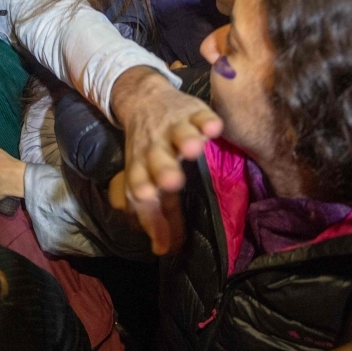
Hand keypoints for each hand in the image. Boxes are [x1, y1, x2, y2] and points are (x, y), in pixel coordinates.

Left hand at [110, 67, 221, 254]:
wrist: (144, 100)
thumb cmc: (149, 151)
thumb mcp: (147, 181)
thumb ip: (155, 216)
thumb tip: (163, 250)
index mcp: (140, 167)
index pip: (137, 181)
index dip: (142, 191)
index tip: (146, 199)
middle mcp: (154, 148)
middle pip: (157, 159)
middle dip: (163, 170)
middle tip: (171, 182)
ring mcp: (173, 129)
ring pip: (179, 135)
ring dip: (185, 142)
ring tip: (194, 149)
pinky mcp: (192, 112)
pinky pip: (200, 116)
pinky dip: (206, 121)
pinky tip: (214, 128)